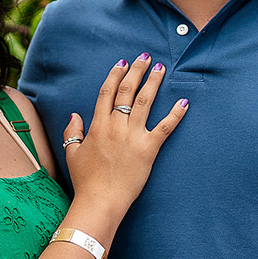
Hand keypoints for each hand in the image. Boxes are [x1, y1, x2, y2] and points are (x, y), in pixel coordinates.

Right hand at [63, 54, 185, 212]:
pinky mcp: (148, 149)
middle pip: (127, 91)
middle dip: (137, 71)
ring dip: (153, 82)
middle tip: (145, 57)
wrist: (100, 201)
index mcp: (97, 126)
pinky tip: (184, 101)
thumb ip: (73, 132)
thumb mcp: (73, 154)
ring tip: (161, 68)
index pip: (107, 92)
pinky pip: (165, 127)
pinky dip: (176, 113)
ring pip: (144, 101)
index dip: (115, 75)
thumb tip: (74, 115)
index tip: (123, 62)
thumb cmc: (86, 181)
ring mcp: (133, 136)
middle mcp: (115, 126)